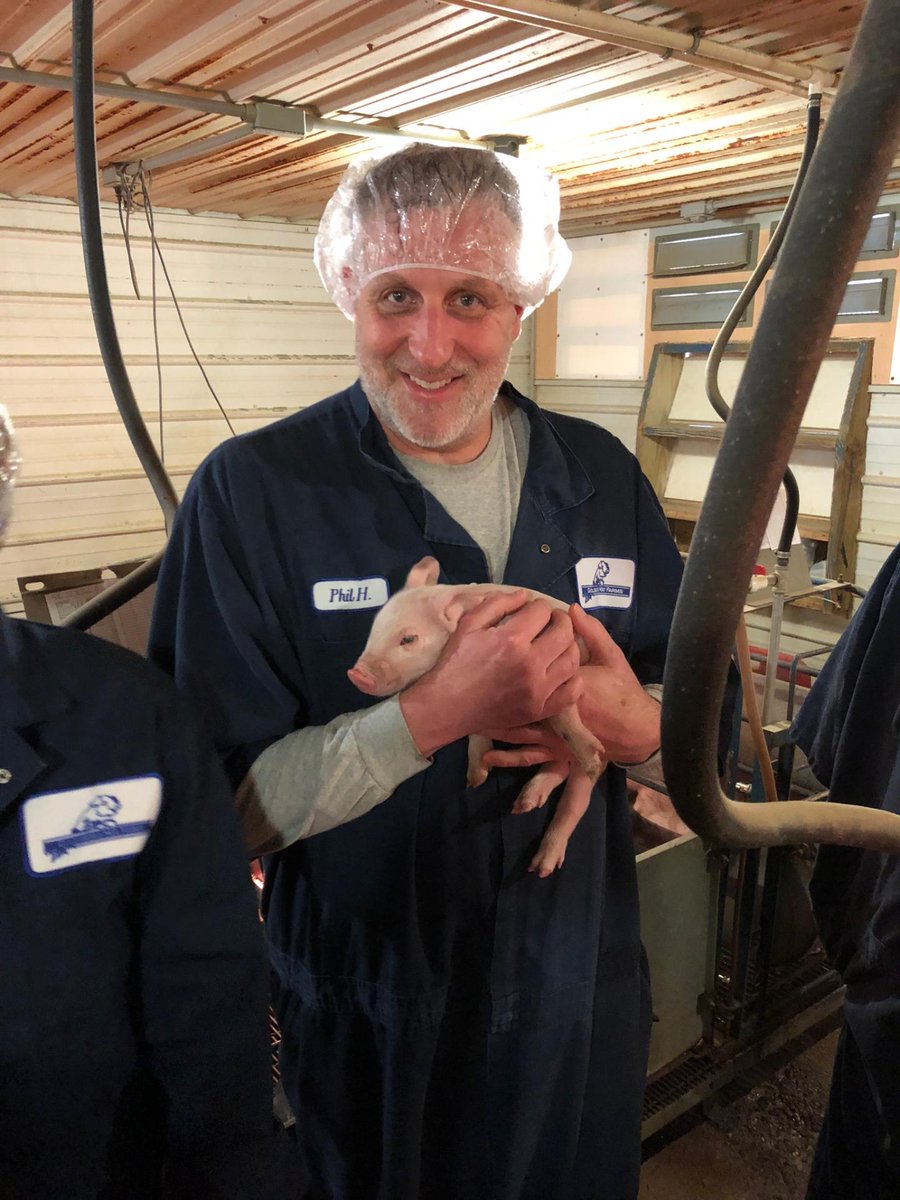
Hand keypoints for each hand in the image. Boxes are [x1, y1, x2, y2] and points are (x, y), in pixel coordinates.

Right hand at [399, 592, 583, 756]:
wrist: (447, 706)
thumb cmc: (455, 662)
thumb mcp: (469, 624)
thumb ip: (497, 604)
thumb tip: (525, 595)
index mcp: (511, 639)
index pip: (542, 611)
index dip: (538, 606)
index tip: (533, 611)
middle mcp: (530, 664)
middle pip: (564, 633)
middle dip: (560, 621)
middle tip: (552, 622)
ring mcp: (538, 689)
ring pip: (573, 660)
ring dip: (569, 646)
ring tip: (558, 644)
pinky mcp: (540, 709)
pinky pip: (572, 691)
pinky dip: (573, 678)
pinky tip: (561, 670)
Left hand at [481, 604, 660, 768]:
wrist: (636, 734)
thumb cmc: (624, 693)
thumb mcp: (612, 658)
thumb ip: (593, 633)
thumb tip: (572, 609)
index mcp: (558, 679)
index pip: (531, 664)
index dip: (520, 655)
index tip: (516, 641)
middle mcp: (548, 706)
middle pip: (514, 691)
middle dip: (501, 677)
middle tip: (499, 666)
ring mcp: (548, 733)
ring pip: (510, 726)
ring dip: (491, 715)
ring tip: (479, 699)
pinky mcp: (550, 751)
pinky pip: (521, 754)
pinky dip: (502, 756)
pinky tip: (482, 754)